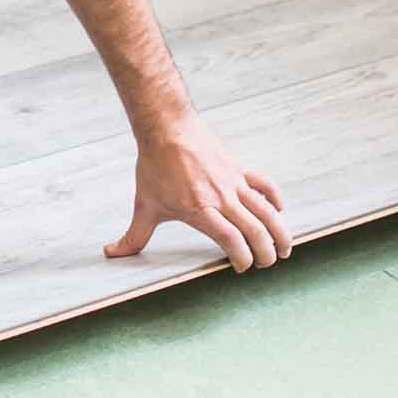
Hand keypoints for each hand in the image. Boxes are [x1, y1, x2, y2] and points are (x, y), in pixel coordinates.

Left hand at [105, 112, 290, 271]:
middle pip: (255, 230)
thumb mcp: (144, 205)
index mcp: (200, 210)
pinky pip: (264, 185)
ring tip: (285, 249)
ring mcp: (233, 183)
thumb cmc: (154, 167)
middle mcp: (221, 198)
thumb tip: (112, 253)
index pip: (231, 240)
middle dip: (266, 252)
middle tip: (267, 264)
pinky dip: (274, 199)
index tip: (241, 267)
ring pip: (266, 211)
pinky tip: (278, 211)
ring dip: (280, 232)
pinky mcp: (238, 169)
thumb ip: (134, 235)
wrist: (167, 129)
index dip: (241, 258)